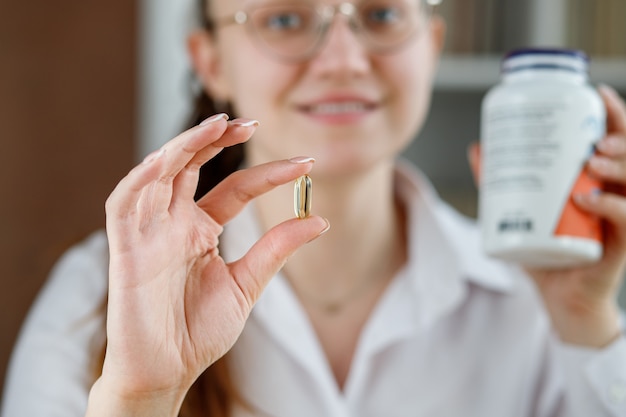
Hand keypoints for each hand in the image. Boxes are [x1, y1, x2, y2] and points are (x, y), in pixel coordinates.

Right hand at [87, 114, 328, 414]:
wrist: (166, 371)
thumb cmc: (198, 331)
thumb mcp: (246, 284)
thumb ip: (276, 250)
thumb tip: (320, 220)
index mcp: (201, 230)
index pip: (236, 188)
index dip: (268, 174)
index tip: (307, 164)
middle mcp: (174, 222)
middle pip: (192, 166)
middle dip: (218, 140)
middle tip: (252, 123)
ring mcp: (149, 231)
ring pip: (160, 173)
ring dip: (184, 146)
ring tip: (218, 126)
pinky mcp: (124, 247)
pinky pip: (125, 202)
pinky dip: (142, 178)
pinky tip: (167, 159)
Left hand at [469, 86, 625, 347]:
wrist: (560, 298)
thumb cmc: (545, 253)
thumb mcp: (521, 211)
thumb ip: (499, 182)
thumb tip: (477, 148)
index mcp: (600, 180)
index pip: (617, 140)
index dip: (614, 114)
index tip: (597, 93)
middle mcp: (618, 194)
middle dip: (621, 136)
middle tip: (594, 137)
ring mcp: (623, 218)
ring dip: (618, 165)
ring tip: (592, 160)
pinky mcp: (622, 243)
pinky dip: (608, 206)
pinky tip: (584, 200)